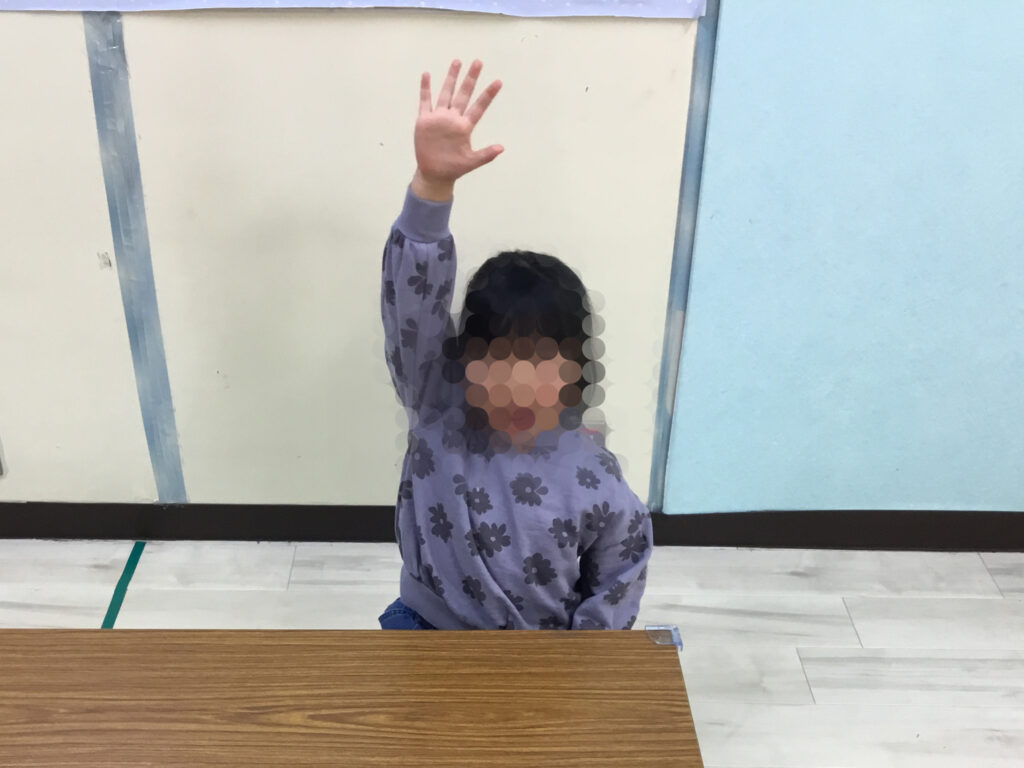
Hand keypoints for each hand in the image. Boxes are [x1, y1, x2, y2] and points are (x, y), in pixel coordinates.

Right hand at [412, 59, 502, 200]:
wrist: (434, 173)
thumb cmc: (454, 168)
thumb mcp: (471, 162)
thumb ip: (486, 155)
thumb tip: (502, 148)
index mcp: (465, 127)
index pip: (479, 106)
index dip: (488, 95)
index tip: (498, 82)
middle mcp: (453, 118)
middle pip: (463, 94)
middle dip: (470, 78)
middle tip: (478, 62)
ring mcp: (439, 118)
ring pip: (446, 93)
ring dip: (451, 78)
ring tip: (457, 61)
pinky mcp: (425, 121)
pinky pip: (425, 101)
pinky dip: (425, 89)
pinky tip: (427, 75)